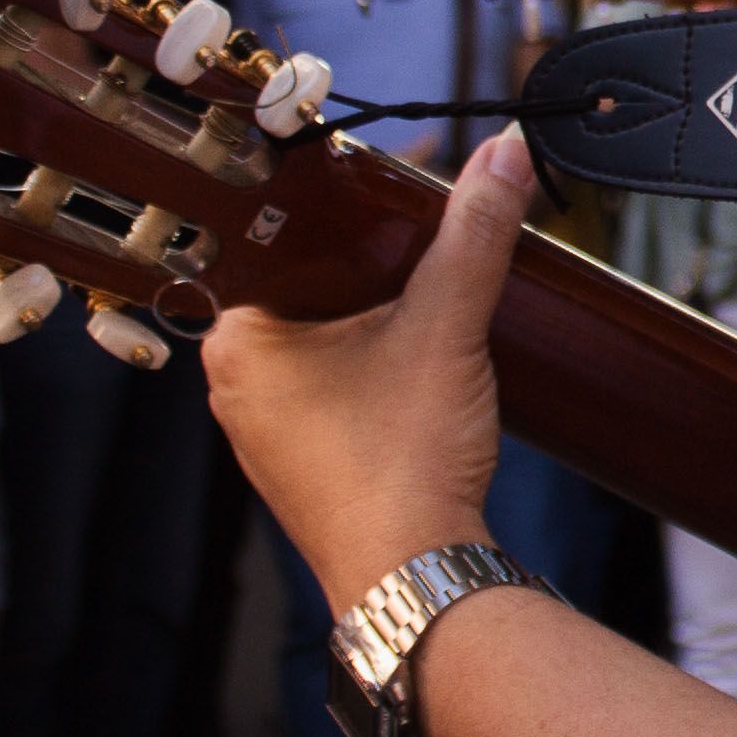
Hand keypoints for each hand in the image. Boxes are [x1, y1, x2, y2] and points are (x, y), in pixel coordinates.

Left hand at [205, 128, 528, 610]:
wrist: (415, 577)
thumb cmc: (400, 465)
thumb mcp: (444, 328)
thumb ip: (473, 235)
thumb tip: (501, 159)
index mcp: (238, 336)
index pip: (281, 235)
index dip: (346, 205)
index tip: (398, 185)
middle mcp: (235, 381)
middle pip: (307, 282)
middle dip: (371, 259)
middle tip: (427, 235)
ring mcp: (266, 426)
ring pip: (322, 335)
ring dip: (375, 313)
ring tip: (430, 294)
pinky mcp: (303, 458)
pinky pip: (332, 384)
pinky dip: (373, 362)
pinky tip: (418, 361)